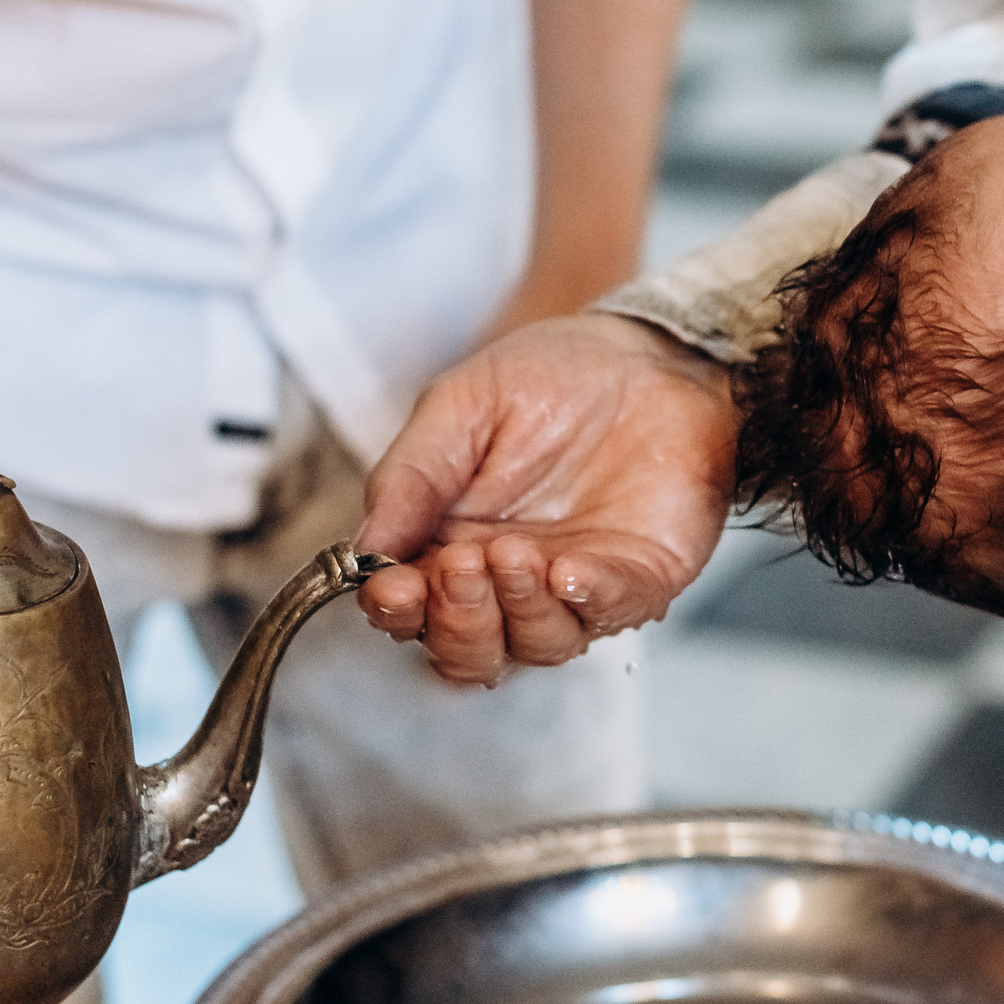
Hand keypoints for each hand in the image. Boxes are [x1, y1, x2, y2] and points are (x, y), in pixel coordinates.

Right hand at [356, 313, 735, 684]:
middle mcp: (507, 583)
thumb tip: (363, 549)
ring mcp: (573, 588)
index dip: (396, 608)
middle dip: (458, 620)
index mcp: (448, 547)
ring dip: (518, 609)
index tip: (393, 585)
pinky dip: (587, 600)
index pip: (410, 609)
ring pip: (536, 644)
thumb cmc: (547, 377)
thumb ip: (411, 476)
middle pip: (469, 651)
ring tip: (513, 553)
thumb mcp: (459, 407)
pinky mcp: (637, 579)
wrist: (640, 352)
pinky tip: (568, 573)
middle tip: (461, 565)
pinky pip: (612, 611)